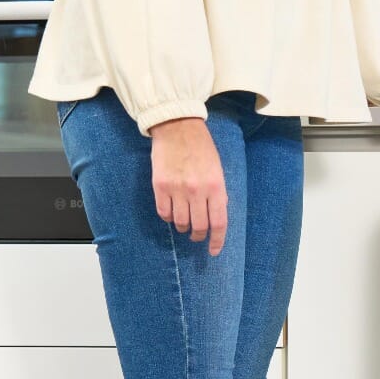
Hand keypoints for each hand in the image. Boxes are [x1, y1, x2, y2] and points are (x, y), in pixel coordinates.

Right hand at [150, 117, 228, 256]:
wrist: (178, 128)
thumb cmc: (202, 148)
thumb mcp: (218, 170)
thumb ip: (218, 194)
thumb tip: (216, 216)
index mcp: (216, 187)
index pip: (219, 223)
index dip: (217, 241)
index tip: (214, 251)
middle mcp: (197, 191)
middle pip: (199, 226)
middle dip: (198, 236)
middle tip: (197, 235)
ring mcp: (177, 189)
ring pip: (180, 222)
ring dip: (183, 227)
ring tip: (184, 222)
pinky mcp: (160, 186)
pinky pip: (163, 212)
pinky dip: (168, 217)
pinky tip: (171, 213)